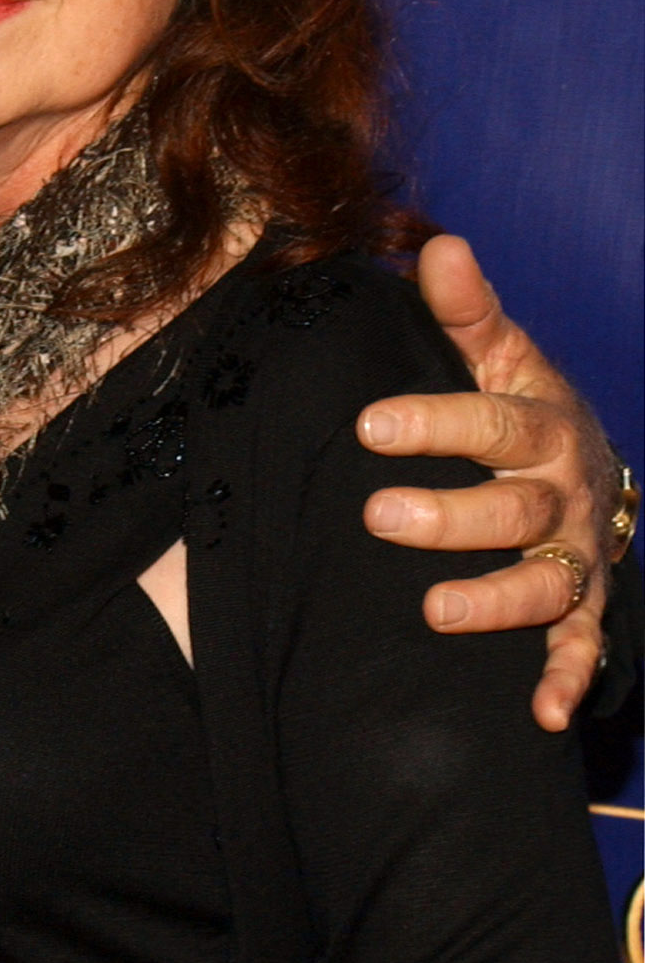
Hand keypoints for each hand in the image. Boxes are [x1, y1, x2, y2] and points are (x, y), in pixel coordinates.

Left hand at [359, 234, 620, 731]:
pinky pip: (579, 646)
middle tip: (379, 516)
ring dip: (495, 599)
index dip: (434, 422)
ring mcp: (576, 554)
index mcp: (540, 425)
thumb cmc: (523, 412)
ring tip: (434, 612)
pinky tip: (539, 714)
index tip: (369, 424)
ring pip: (545, 582)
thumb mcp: (500, 358)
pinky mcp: (582, 606)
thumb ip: (466, 314)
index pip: (490, 422)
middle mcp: (564, 493)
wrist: (593, 471)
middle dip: (449, 516)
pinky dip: (564, 680)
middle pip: (512, 508)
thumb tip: (437, 247)